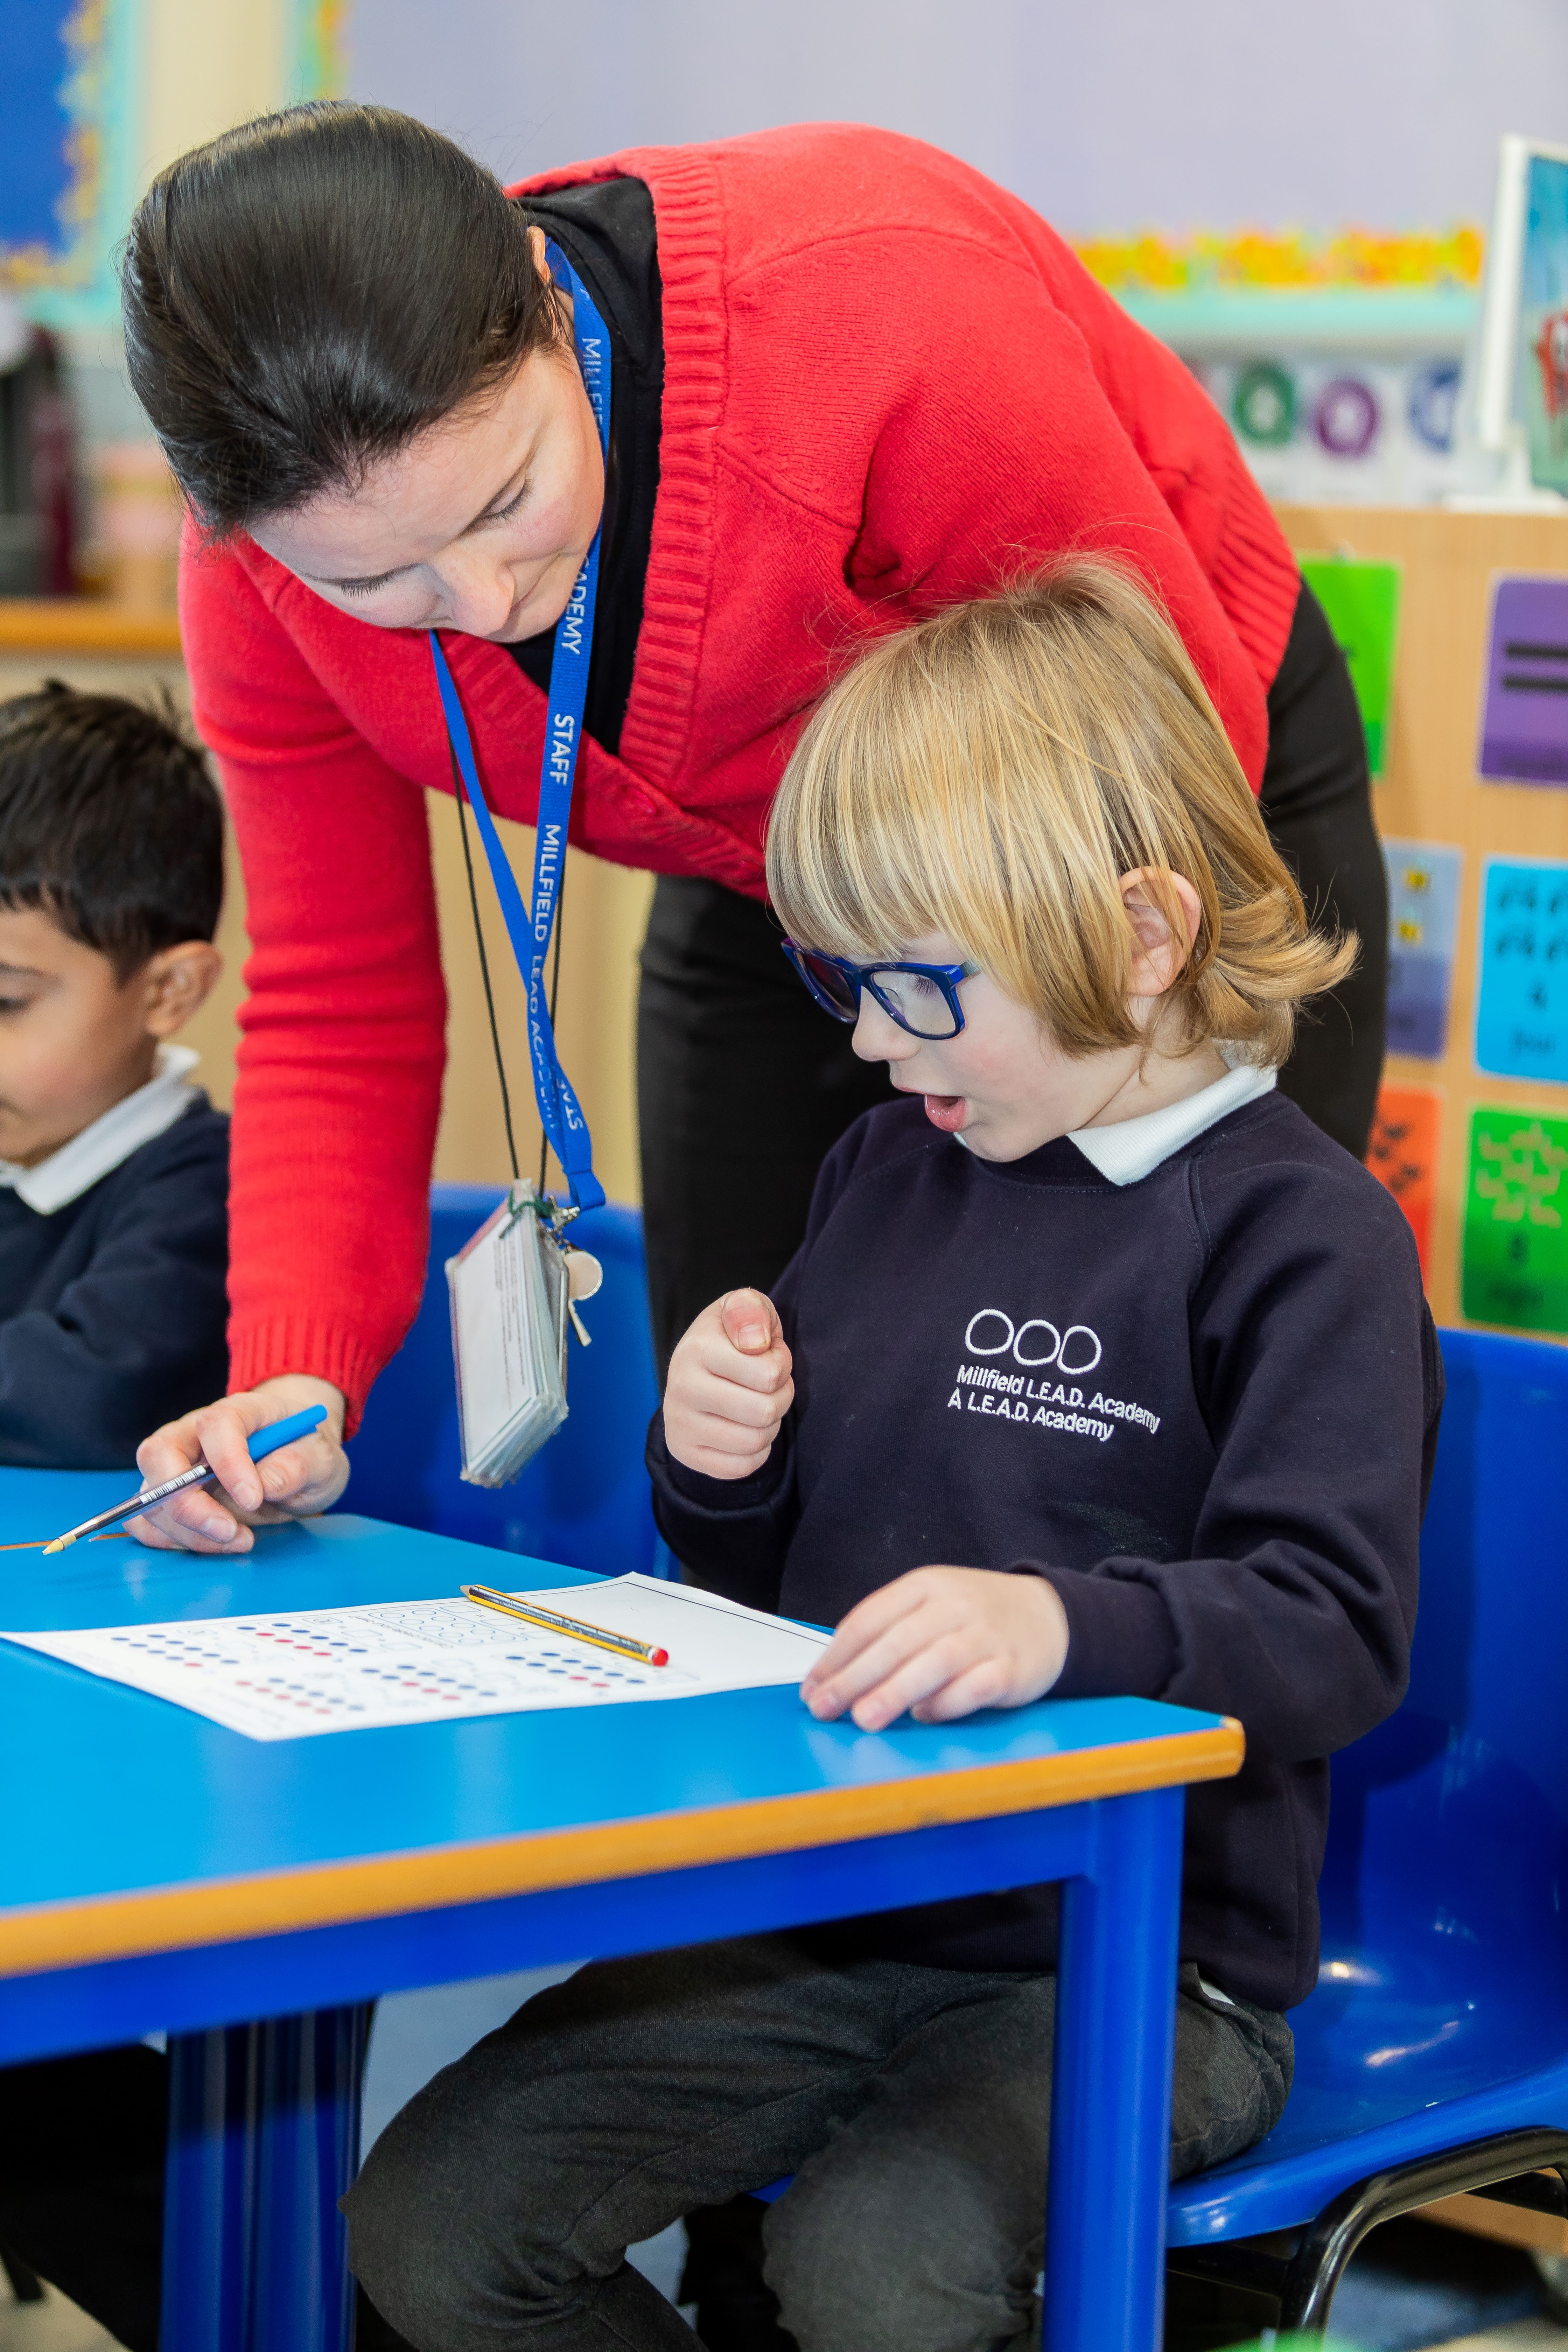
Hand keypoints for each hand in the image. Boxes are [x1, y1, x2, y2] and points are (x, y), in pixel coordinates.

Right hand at [128, 1375, 349, 1552]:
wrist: (297, 1463)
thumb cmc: (305, 1454)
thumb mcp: (320, 1459)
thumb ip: (297, 1466)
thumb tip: (263, 1485)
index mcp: (239, 1410)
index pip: (216, 1425)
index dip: (228, 1461)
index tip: (253, 1497)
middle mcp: (196, 1432)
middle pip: (161, 1456)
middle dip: (188, 1504)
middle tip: (230, 1532)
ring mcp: (176, 1464)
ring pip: (152, 1496)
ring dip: (187, 1531)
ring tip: (240, 1540)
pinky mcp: (170, 1497)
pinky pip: (147, 1520)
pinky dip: (171, 1540)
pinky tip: (211, 1545)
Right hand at [663, 1289, 793, 1479]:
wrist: (693, 1369)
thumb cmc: (729, 1337)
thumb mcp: (742, 1307)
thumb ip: (750, 1310)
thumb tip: (754, 1343)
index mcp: (696, 1349)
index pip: (770, 1374)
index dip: (782, 1364)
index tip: (769, 1355)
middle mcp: (681, 1388)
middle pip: (764, 1411)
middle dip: (781, 1397)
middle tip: (770, 1385)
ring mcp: (679, 1424)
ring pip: (755, 1441)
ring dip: (771, 1424)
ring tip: (760, 1404)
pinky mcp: (685, 1453)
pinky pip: (741, 1467)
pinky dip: (756, 1451)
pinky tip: (747, 1428)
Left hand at [801, 1566, 1069, 1731]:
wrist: (1050, 1616)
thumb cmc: (976, 1617)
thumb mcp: (931, 1605)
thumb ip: (889, 1633)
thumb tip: (838, 1676)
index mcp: (925, 1586)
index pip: (869, 1618)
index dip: (836, 1655)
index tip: (812, 1686)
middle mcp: (954, 1605)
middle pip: (896, 1641)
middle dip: (854, 1678)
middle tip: (824, 1707)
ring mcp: (985, 1635)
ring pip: (932, 1663)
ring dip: (894, 1692)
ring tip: (864, 1718)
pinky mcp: (1011, 1667)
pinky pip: (974, 1686)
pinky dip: (947, 1703)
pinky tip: (924, 1716)